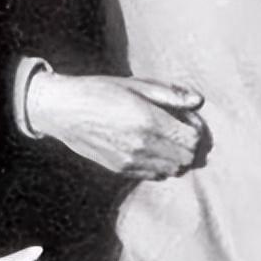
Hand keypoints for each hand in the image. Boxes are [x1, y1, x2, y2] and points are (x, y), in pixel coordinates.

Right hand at [27, 73, 208, 178]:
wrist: (62, 110)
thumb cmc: (99, 90)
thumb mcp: (136, 84)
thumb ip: (170, 94)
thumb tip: (199, 101)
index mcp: (149, 120)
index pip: (193, 139)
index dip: (196, 129)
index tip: (187, 119)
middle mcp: (142, 145)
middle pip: (187, 158)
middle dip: (189, 144)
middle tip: (179, 130)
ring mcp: (131, 160)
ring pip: (174, 171)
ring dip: (176, 157)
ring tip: (164, 140)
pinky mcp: (121, 169)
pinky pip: (155, 175)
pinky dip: (160, 165)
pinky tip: (149, 148)